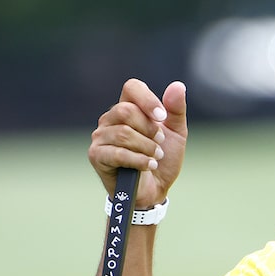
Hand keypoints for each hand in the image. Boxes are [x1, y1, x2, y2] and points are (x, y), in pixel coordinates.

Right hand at [88, 79, 187, 209]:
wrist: (155, 190)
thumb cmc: (162, 160)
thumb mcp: (176, 134)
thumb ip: (176, 110)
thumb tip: (178, 86)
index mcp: (128, 108)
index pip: (132, 87)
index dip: (148, 99)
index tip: (162, 117)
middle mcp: (110, 119)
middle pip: (126, 111)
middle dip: (149, 129)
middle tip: (159, 143)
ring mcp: (101, 136)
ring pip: (123, 133)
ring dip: (146, 147)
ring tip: (155, 157)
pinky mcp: (97, 155)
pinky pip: (117, 153)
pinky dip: (139, 160)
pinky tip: (149, 166)